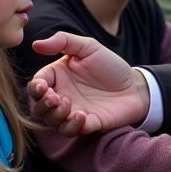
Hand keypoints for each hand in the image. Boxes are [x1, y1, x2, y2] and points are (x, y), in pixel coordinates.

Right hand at [27, 31, 149, 134]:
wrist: (135, 85)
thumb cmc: (110, 65)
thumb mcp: (88, 47)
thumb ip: (63, 41)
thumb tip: (36, 44)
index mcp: (58, 77)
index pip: (37, 85)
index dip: (36, 88)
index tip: (43, 87)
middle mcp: (62, 96)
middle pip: (39, 107)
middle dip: (42, 105)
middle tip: (55, 98)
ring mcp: (73, 112)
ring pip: (52, 122)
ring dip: (56, 116)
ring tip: (69, 105)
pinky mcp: (87, 124)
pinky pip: (71, 130)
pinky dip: (72, 125)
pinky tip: (81, 116)